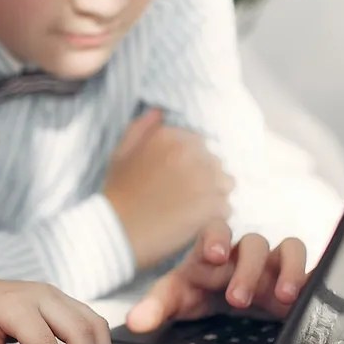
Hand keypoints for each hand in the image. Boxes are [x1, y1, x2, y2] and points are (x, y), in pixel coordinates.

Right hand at [103, 109, 234, 269]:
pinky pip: (226, 207)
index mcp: (170, 136)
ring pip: (225, 184)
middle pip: (214, 163)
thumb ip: (141, 128)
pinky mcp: (212, 205)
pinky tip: (191, 223)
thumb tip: (159, 112)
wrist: (118, 231)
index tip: (173, 181)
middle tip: (180, 198)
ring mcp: (204, 178)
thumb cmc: (118, 194)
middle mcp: (190, 152)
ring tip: (187, 211)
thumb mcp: (121, 153)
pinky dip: (213, 217)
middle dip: (203, 179)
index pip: (198, 144)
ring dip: (212, 196)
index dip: (189, 164)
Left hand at [124, 223, 308, 333]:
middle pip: (252, 244)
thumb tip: (135, 322)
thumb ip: (156, 307)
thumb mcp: (177, 300)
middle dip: (247, 269)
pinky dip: (314, 278)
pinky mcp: (295, 277)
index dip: (215, 237)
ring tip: (284, 297)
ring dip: (288, 269)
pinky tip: (311, 297)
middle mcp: (245, 252)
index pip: (215, 229)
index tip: (212, 255)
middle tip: (238, 298)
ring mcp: (274, 262)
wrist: (227, 304)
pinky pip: (312, 268)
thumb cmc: (198, 292)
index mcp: (213, 249)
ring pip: (289, 249)